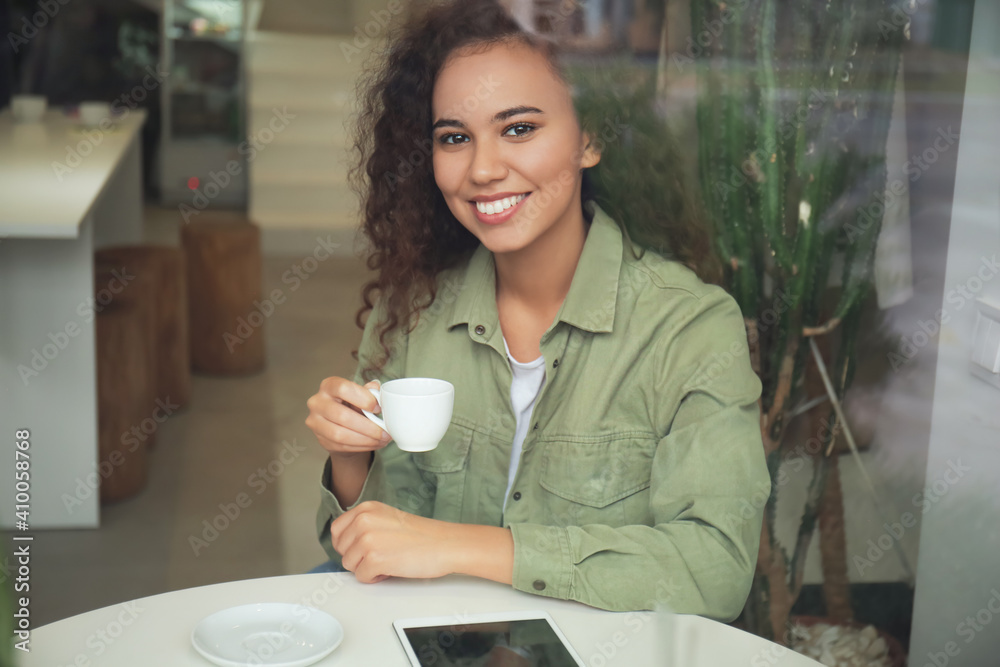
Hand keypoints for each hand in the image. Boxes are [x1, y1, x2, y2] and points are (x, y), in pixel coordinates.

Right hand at [306, 377, 390, 459]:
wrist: (340, 424)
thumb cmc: (351, 405)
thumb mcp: (360, 395)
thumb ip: (368, 391)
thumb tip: (376, 387)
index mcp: (328, 386)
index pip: (343, 389)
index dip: (363, 398)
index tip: (378, 408)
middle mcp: (317, 402)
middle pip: (341, 415)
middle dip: (368, 426)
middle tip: (385, 432)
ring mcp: (316, 422)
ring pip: (340, 435)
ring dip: (365, 439)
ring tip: (382, 440)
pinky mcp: (321, 439)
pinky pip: (342, 446)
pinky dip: (361, 446)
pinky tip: (373, 444)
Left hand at [329, 501, 457, 582]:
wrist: (445, 544)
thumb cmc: (423, 535)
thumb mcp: (387, 518)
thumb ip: (365, 525)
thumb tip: (347, 543)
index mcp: (366, 508)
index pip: (337, 530)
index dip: (348, 544)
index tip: (361, 549)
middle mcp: (363, 520)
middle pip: (342, 550)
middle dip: (358, 557)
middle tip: (381, 555)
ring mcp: (367, 540)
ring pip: (349, 565)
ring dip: (367, 568)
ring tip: (389, 560)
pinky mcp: (374, 559)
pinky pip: (361, 577)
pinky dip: (376, 578)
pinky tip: (392, 568)